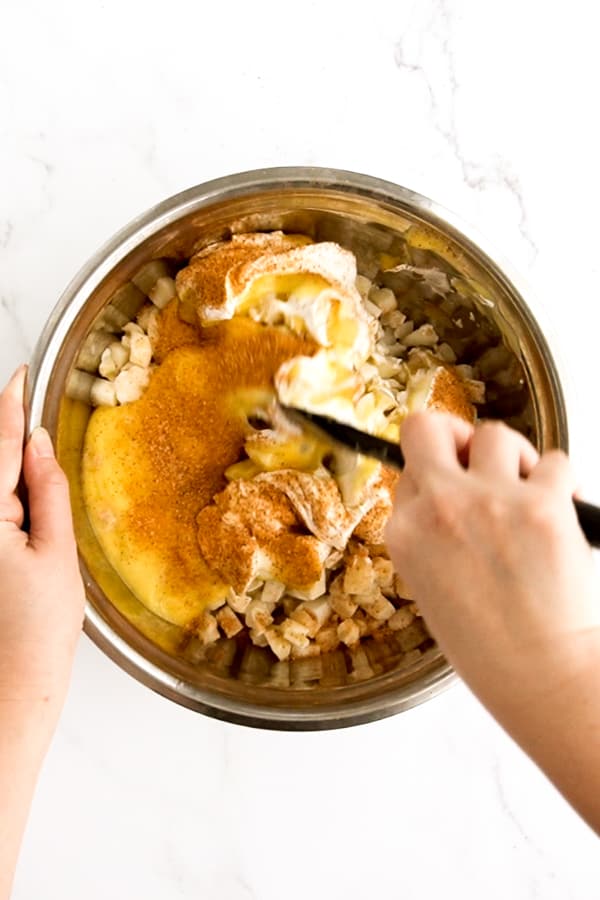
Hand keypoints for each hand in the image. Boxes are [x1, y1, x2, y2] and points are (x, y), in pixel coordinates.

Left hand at [0, 366, 83, 724]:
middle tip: (40, 515)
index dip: (9, 405)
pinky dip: (6, 515)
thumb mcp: (57, 554)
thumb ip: (46, 490)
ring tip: (33, 550)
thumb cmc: (36, 633)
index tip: (17, 374)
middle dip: (14, 466)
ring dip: (11, 498)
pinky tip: (22, 544)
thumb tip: (38, 442)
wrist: (10, 691)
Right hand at [385, 412, 599, 830]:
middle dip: (455, 436)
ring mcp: (490, 501)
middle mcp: (440, 507)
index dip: (436, 478)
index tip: (456, 492)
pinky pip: (556, 461)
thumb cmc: (487, 643)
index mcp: (404, 532)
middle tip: (478, 459)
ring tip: (527, 493)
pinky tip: (560, 514)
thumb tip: (451, 486)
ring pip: (497, 435)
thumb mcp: (428, 583)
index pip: (409, 470)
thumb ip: (429, 529)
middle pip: (429, 427)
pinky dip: (562, 483)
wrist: (538, 674)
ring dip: (515, 458)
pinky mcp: (543, 504)